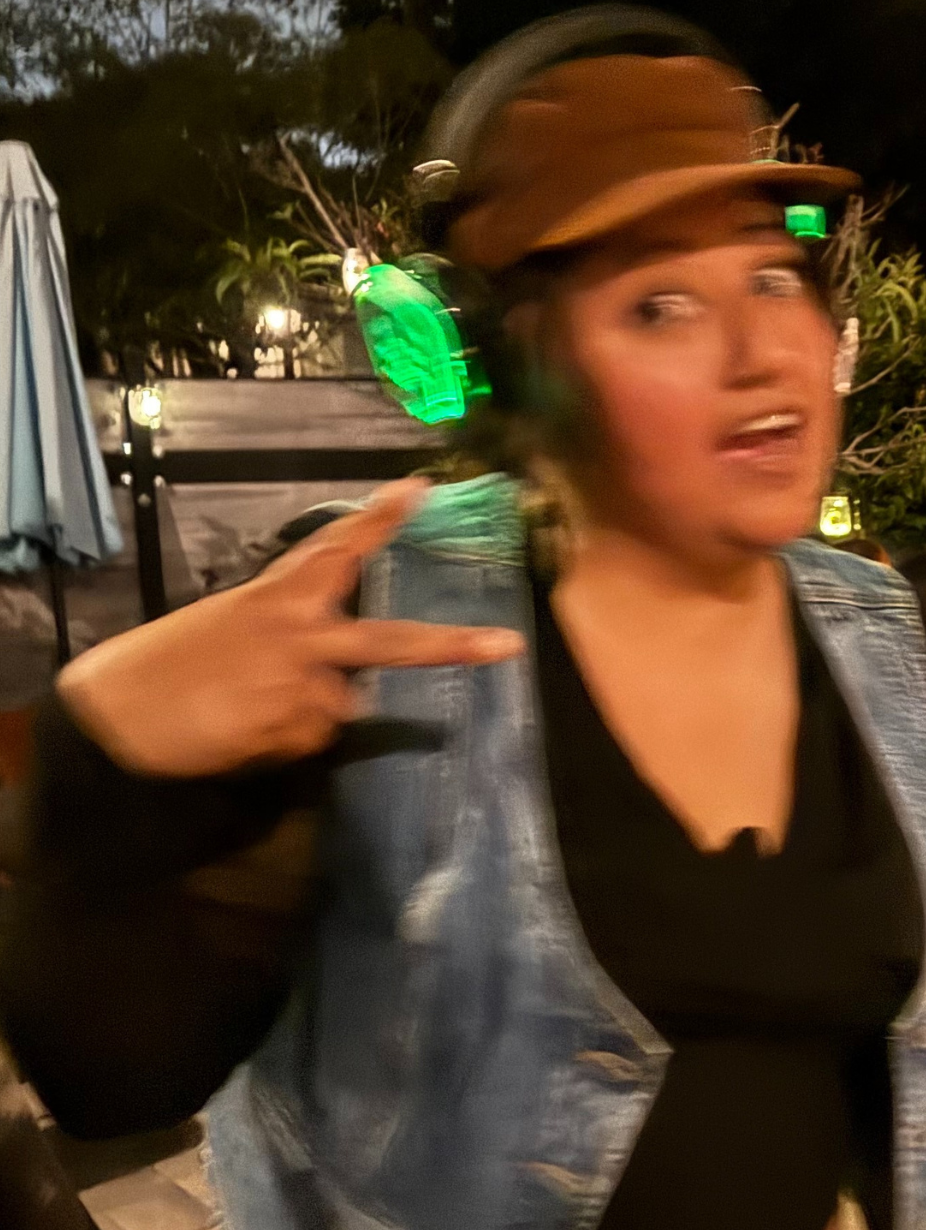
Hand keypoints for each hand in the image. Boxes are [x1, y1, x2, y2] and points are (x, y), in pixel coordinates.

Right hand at [58, 479, 523, 777]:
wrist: (111, 718)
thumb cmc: (162, 668)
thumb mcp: (226, 626)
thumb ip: (286, 633)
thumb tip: (332, 669)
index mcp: (277, 597)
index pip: (337, 549)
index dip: (382, 519)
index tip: (424, 487)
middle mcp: (299, 635)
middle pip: (392, 642)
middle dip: (454, 646)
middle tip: (509, 645)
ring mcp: (301, 686)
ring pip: (340, 707)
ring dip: (306, 714)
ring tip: (243, 709)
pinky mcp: (291, 730)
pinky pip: (312, 741)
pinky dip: (284, 742)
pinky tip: (239, 732)